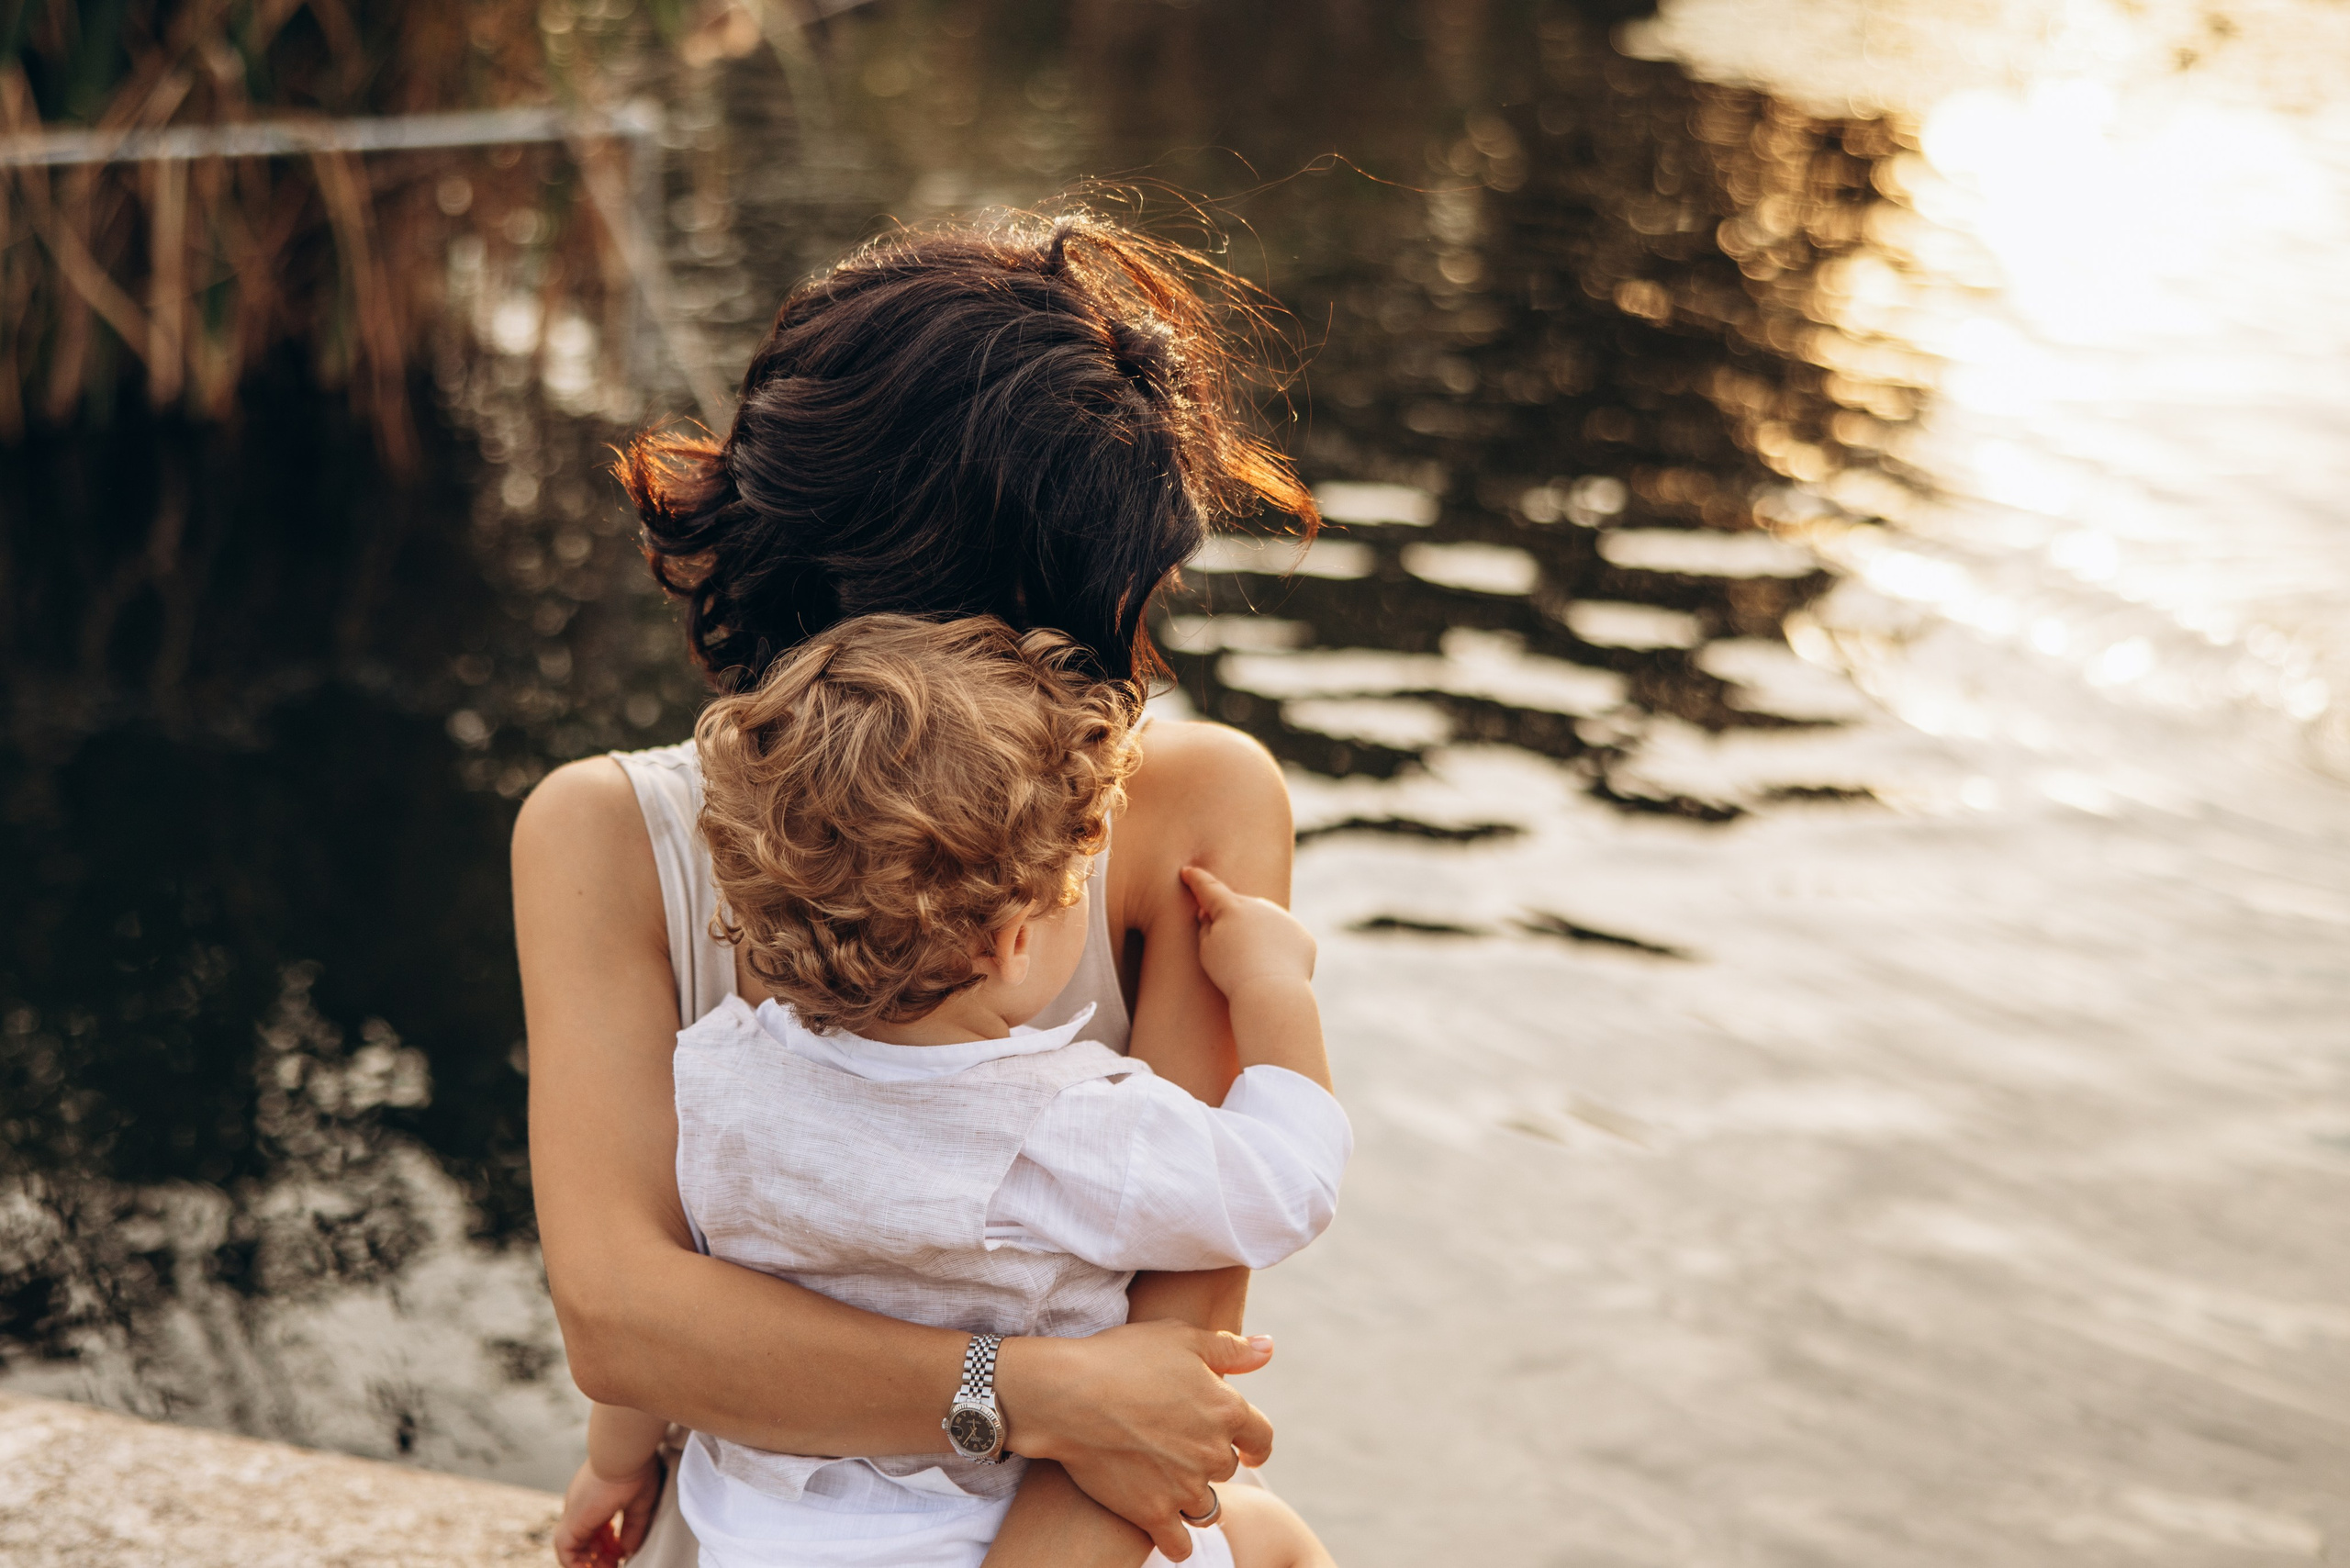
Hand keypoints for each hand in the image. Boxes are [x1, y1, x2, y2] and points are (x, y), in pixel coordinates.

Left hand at [553, 1454, 664, 1567]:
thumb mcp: (640, 1504)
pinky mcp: (573, 1521)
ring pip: (572, 1547)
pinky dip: (577, 1564)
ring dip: (588, 1563)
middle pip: (584, 1539)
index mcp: (596, 1497)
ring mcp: (575, 1512)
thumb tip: (627, 1550)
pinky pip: (566, 1552)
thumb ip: (633, 1528)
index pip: (595, 1527)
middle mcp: (581, 1505)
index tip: (621, 1551)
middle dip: (599, 1557)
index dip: (607, 1543)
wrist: (625, 1451)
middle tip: (614, 1565)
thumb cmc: (637, 1469)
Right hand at [996, 1320, 1275, 1561]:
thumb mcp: (1181, 1337)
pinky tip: (1166, 1531)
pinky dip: (1176, 1542)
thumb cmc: (1123, 1357)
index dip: (1256, 1443)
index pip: (1262, 1437)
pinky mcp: (1152, 1514)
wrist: (1069, 1395)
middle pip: (1228, 1468)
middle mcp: (1213, 1453)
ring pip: (1206, 1506)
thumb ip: (1230, 1348)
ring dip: (1192, 1498)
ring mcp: (1184, 1488)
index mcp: (1227, 1410)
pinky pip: (1180, 1544)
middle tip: (1181, 1450)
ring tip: (1170, 1486)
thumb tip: (1268, 1348)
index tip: (1250, 1451)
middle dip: (1210, 1460)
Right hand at [1178, 867, 1315, 999]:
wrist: (1272, 992)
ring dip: (1258, 935)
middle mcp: (1260, 905)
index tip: (1188, 871)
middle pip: (1241, 907)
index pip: (1210, 888)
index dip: (1197, 880)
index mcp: (1232, 907)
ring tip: (1252, 965)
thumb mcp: (1207, 950)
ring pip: (1266, 922)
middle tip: (1228, 947)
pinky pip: (1285, 938)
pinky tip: (1273, 969)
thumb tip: (1209, 913)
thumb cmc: (1232, 974)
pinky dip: (1279, 949)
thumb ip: (1206, 927)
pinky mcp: (1302, 936)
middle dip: (1233, 919)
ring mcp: (1284, 919)